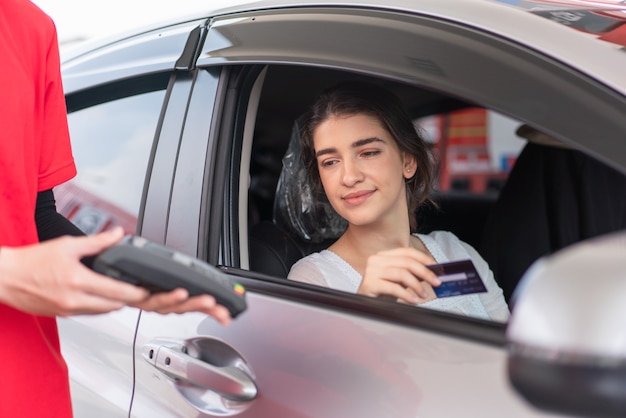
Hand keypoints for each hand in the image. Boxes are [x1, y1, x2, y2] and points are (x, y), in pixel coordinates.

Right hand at [0, 227, 230, 323]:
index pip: (121, 293)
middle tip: (160, 296)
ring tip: (141, 294)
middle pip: (119, 305)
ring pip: (108, 311)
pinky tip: (113, 298)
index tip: (161, 292)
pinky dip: (106, 306)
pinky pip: (94, 313)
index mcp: (80, 282)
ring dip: (123, 303)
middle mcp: (78, 300)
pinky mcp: (66, 314)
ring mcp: (72, 310)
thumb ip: (98, 242)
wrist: (4, 278)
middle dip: (140, 300)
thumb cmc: (32, 262)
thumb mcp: (68, 245)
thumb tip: (119, 234)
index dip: (144, 294)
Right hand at [357, 247, 440, 303]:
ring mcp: (371, 271)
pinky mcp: (369, 284)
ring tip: (423, 295)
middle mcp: (376, 259)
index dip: (423, 258)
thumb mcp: (399, 280)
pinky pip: (393, 287)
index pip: (406, 251)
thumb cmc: (383, 292)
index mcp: (383, 255)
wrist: (365, 306)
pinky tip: (414, 301)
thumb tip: (433, 273)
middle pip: (406, 262)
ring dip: (417, 285)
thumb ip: (412, 273)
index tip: (437, 268)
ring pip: (401, 273)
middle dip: (425, 272)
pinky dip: (407, 295)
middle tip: (436, 282)